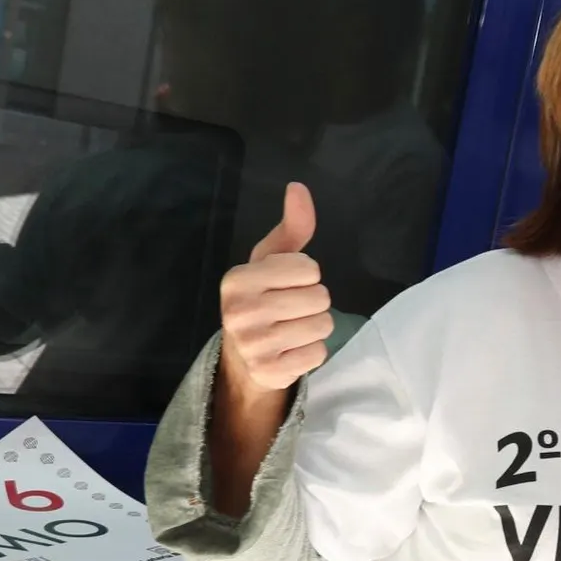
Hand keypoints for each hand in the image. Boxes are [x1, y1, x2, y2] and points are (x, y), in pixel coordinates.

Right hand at [218, 183, 333, 392]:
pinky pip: (318, 354)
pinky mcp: (269, 372)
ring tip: (293, 329)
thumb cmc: (262, 298)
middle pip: (320, 298)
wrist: (244, 357)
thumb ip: (292, 227)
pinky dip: (312, 352)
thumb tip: (298, 188)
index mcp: (238, 279)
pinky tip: (291, 350)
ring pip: (323, 326)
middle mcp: (240, 312)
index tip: (287, 284)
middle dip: (314, 302)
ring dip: (316, 327)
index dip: (307, 275)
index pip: (309, 268)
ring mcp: (253, 345)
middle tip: (291, 310)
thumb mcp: (272, 261)